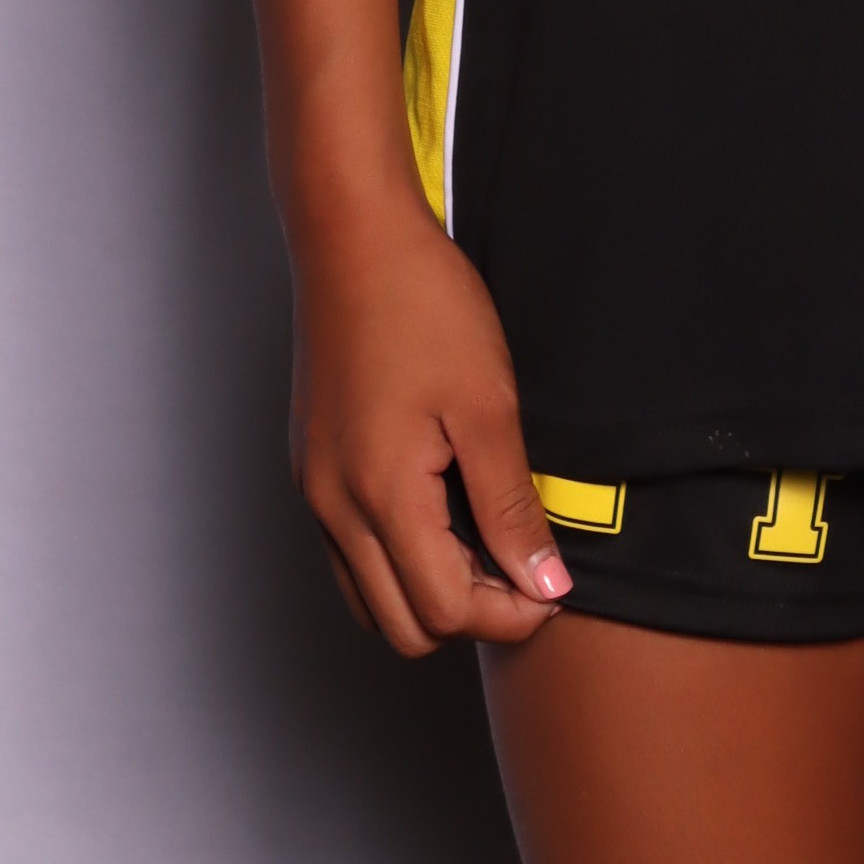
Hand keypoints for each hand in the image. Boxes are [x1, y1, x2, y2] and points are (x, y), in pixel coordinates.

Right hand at [289, 195, 573, 656]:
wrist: (352, 236)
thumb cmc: (421, 303)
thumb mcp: (488, 407)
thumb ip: (511, 507)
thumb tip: (544, 584)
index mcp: (378, 496)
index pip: (444, 612)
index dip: (510, 613)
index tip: (553, 583)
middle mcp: (332, 508)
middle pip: (401, 627)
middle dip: (470, 614)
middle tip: (523, 567)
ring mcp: (313, 490)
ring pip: (368, 599)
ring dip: (429, 592)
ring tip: (485, 540)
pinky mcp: (310, 468)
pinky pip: (349, 555)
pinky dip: (397, 559)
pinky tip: (442, 511)